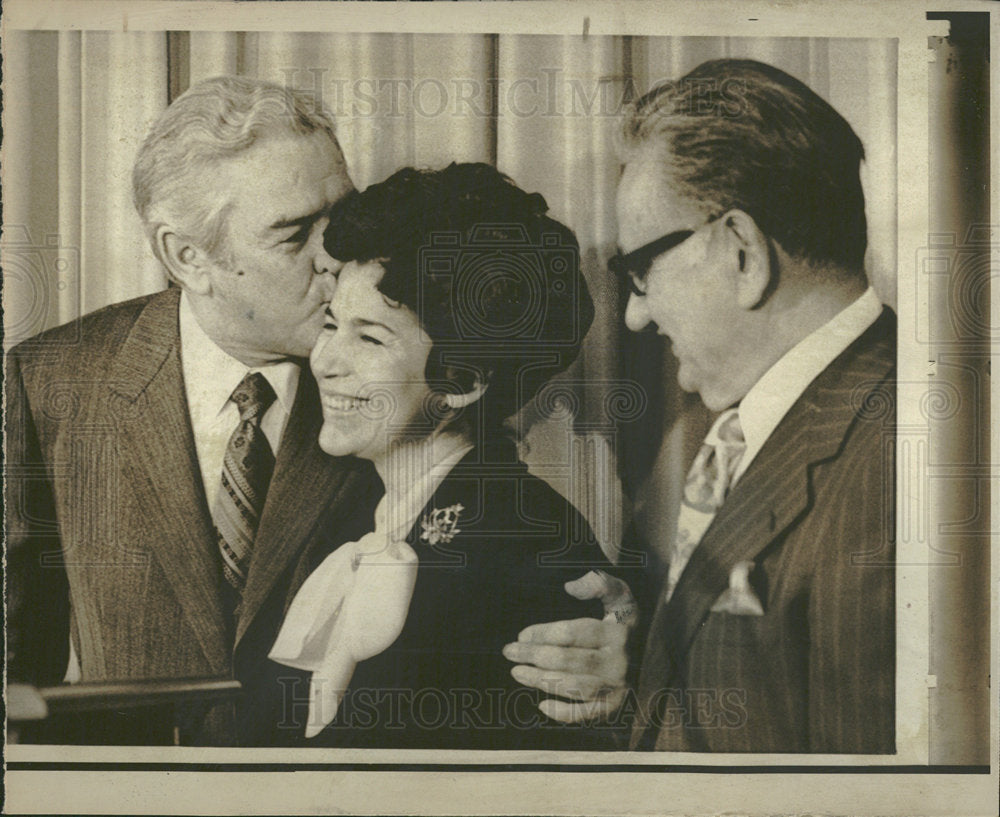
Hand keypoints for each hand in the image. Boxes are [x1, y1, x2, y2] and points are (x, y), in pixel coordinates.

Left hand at [502, 570, 635, 722]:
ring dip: (542, 681)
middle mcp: (618, 661)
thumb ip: (599, 584)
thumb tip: (571, 587)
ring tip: (517, 673)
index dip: (545, 633)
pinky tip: (542, 705)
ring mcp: (617, 686)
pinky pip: (588, 714)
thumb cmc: (623, 620)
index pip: (575, 633)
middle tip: (510, 652)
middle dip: (535, 656)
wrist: (650, 652)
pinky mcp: (614, 705)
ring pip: (575, 687)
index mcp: (616, 632)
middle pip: (570, 660)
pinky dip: (565, 713)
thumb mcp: (619, 595)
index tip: (521, 635)